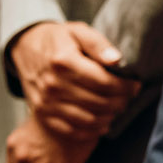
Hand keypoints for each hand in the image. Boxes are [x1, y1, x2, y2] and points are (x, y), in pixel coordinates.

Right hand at [9, 21, 138, 136]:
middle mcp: (53, 85)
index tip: (135, 84)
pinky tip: (103, 122)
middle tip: (128, 96)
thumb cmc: (58, 39)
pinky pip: (73, 131)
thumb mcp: (78, 31)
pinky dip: (92, 130)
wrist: (26, 48)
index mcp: (64, 62)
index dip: (125, 86)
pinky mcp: (43, 115)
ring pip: (89, 120)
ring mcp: (47, 103)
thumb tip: (117, 60)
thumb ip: (98, 44)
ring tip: (117, 107)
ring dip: (109, 117)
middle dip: (121, 101)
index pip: (104, 82)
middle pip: (99, 103)